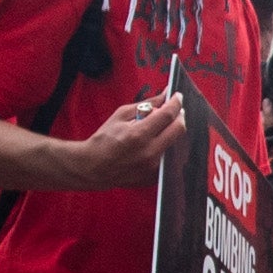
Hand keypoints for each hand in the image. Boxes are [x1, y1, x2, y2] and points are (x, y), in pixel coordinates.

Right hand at [69, 88, 193, 181]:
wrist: (93, 167)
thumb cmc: (103, 141)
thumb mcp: (121, 115)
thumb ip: (146, 104)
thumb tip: (164, 95)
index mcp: (139, 134)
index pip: (168, 114)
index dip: (176, 103)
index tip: (177, 97)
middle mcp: (149, 152)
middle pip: (179, 129)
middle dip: (179, 116)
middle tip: (173, 111)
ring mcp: (152, 167)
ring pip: (175, 144)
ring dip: (172, 132)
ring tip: (160, 128)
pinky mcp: (153, 177)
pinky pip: (168, 158)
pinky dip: (166, 147)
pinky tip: (155, 143)